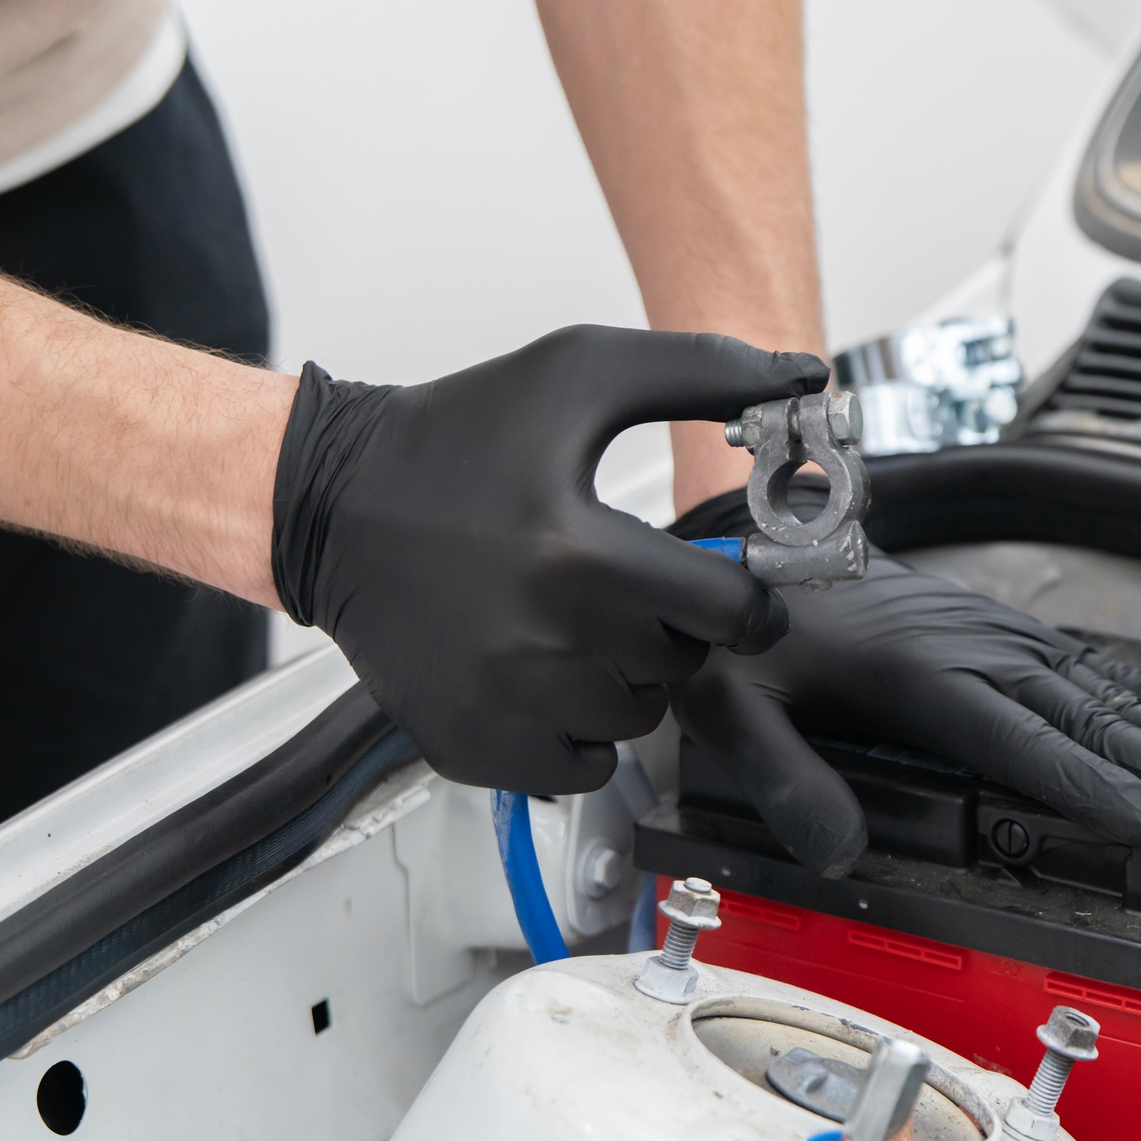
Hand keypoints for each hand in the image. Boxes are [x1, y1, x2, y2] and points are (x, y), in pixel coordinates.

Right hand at [273, 325, 825, 793]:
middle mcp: (539, 639)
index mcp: (575, 549)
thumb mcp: (580, 373)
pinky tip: (544, 670)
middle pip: (680, 664)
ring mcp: (501, 703)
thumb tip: (810, 378)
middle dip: (671, 626)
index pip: (728, 610)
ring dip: (627, 677)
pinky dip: (581, 731)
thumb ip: (704, 372)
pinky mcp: (470, 744)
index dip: (746, 599)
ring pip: (635, 720)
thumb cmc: (457, 434)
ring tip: (575, 621)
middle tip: (621, 584)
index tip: (730, 588)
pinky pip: (581, 768)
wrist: (330, 502)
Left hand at [670, 489, 1140, 874]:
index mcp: (917, 669)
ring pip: (1105, 692)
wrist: (741, 551)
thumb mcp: (735, 707)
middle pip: (1089, 717)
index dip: (1092, 785)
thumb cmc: (739, 633)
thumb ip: (785, 779)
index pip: (1023, 739)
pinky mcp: (997, 630)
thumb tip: (841, 854)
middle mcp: (971, 645)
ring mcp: (992, 633)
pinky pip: (1091, 667)